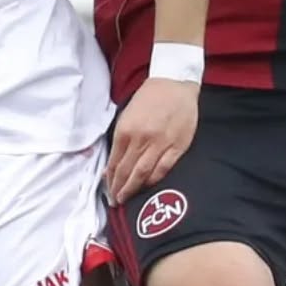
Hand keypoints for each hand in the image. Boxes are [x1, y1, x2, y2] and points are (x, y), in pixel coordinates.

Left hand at [105, 78, 198, 204]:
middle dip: (119, 189)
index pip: (115, 163)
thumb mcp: (126, 116)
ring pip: (143, 174)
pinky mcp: (177, 146)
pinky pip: (163, 169)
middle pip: (127, 172)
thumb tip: (110, 167)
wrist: (174, 84)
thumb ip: (119, 141)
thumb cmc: (148, 99)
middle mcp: (141, 139)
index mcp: (125, 131)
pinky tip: (146, 186)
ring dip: (133, 188)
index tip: (108, 191)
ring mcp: (160, 144)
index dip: (110, 180)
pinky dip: (152, 180)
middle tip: (116, 201)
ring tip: (127, 198)